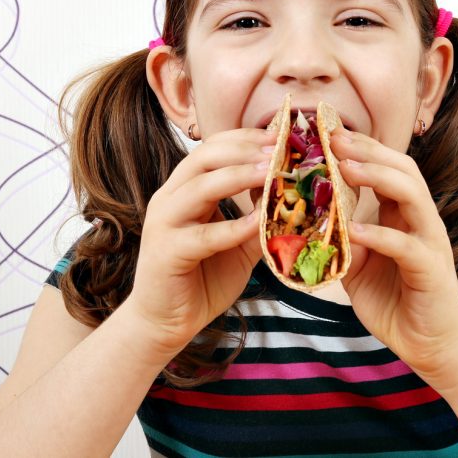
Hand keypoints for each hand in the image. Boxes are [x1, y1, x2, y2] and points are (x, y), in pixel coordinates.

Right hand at [120, 128, 275, 362]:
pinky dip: (232, 227)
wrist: (166, 322)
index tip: (280, 136)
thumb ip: (258, 216)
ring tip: (272, 173)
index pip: (212, 148)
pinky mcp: (166, 253)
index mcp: (185, 189)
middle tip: (280, 150)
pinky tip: (258, 224)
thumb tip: (293, 194)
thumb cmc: (203, 277)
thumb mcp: (239, 241)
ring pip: (200, 187)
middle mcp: (170, 198)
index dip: (246, 138)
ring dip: (238, 176)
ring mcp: (164, 223)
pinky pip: (203, 235)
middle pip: (204, 158)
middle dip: (244, 150)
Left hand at [329, 126, 457, 381]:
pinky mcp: (431, 270)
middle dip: (368, 150)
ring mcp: (430, 242)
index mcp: (405, 216)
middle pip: (403, 169)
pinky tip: (352, 229)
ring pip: (412, 194)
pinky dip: (379, 234)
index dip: (361, 148)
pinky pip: (406, 245)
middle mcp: (421, 221)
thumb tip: (308, 217)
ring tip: (344, 167)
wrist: (430, 347)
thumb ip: (341, 239)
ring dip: (377, 177)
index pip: (388, 167)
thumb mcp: (358, 265)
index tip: (327, 133)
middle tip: (332, 138)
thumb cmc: (394, 303)